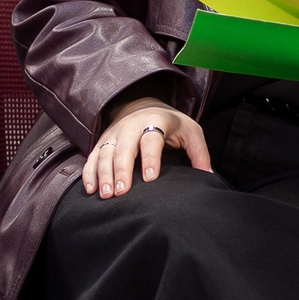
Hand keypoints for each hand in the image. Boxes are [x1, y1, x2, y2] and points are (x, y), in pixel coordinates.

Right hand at [82, 100, 211, 198]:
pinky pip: (92, 157)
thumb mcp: (190, 131)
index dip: (150, 158)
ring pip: (105, 153)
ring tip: (106, 195)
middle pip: (123, 148)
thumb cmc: (170, 124)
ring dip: (103, 174)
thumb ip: (199, 153)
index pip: (151, 139)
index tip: (150, 178)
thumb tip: (208, 176)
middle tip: (121, 192)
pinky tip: (91, 189)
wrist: (142, 105)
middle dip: (121, 170)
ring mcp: (114, 134)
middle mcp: (130, 126)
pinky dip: (90, 173)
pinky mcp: (102, 142)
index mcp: (155, 121)